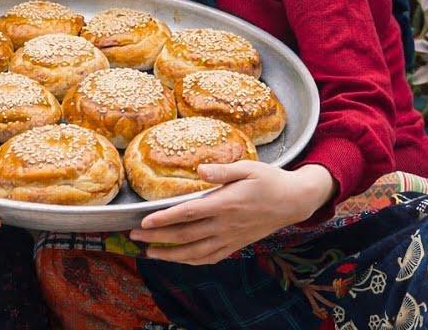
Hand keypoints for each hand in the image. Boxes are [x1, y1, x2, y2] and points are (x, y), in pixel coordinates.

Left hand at [129, 162, 335, 264]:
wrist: (294, 201)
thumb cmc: (270, 180)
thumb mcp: (249, 167)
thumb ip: (223, 170)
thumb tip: (200, 169)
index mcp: (226, 203)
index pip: (189, 213)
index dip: (165, 219)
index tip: (145, 221)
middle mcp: (226, 224)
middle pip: (185, 235)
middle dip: (158, 237)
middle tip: (134, 235)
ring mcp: (231, 237)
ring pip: (195, 252)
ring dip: (170, 255)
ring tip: (149, 253)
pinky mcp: (236, 244)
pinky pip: (210, 258)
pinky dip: (192, 261)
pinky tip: (178, 260)